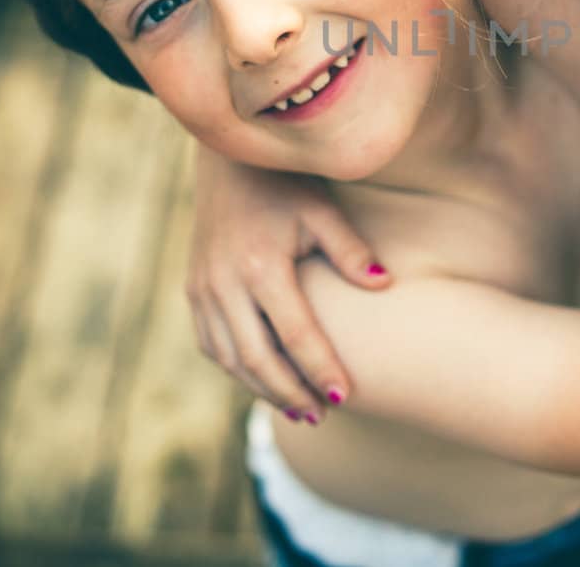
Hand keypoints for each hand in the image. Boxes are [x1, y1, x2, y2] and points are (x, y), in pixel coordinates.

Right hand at [186, 150, 390, 422]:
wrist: (230, 164)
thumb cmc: (286, 186)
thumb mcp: (322, 211)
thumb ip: (351, 250)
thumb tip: (385, 285)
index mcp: (260, 265)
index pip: (295, 334)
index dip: (320, 368)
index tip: (345, 396)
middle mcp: (224, 284)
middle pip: (258, 359)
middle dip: (291, 393)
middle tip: (323, 414)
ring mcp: (203, 289)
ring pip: (231, 359)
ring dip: (264, 390)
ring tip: (301, 410)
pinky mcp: (194, 291)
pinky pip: (213, 345)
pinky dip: (240, 370)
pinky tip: (267, 381)